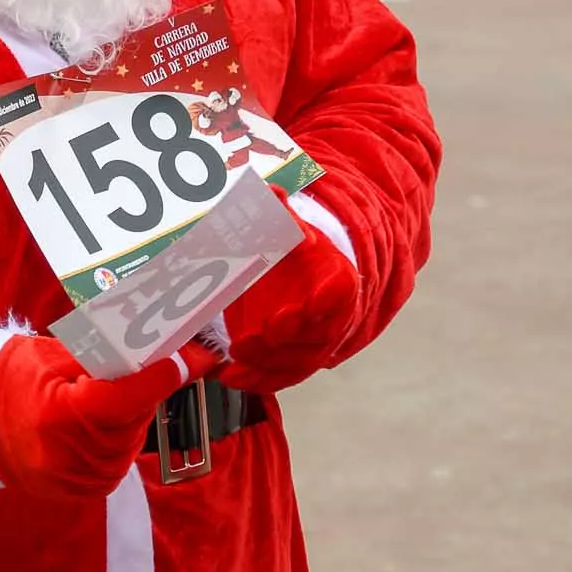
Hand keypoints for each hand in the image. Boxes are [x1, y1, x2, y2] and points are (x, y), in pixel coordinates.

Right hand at [0, 336, 220, 498]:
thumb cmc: (17, 382)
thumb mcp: (55, 355)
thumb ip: (107, 351)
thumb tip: (162, 335)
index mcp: (62, 417)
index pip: (131, 394)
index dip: (168, 370)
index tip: (201, 352)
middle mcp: (78, 456)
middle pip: (139, 410)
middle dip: (152, 381)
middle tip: (162, 353)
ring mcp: (87, 479)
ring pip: (136, 429)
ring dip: (138, 404)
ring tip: (112, 385)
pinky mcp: (94, 489)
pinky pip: (124, 449)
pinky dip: (124, 426)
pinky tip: (105, 413)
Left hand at [218, 213, 358, 394]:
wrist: (302, 277)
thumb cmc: (293, 251)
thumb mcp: (286, 226)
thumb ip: (278, 210)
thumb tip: (271, 191)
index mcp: (337, 275)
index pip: (339, 289)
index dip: (322, 302)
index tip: (299, 309)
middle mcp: (333, 314)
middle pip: (316, 334)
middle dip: (285, 339)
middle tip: (255, 337)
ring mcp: (317, 341)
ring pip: (298, 361)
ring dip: (266, 365)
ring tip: (235, 361)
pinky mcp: (298, 360)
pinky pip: (283, 376)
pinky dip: (258, 380)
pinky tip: (231, 376)